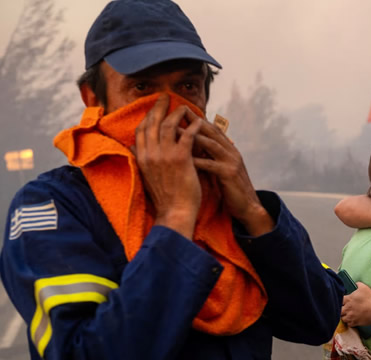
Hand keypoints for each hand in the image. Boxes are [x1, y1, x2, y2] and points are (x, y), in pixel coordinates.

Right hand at [134, 94, 201, 238]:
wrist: (175, 212)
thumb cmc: (165, 197)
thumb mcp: (146, 176)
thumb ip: (140, 160)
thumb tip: (132, 147)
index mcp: (141, 158)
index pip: (141, 130)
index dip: (147, 116)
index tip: (154, 108)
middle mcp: (150, 154)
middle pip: (152, 123)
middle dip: (159, 107)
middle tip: (166, 96)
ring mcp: (164, 156)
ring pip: (168, 126)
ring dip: (177, 113)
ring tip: (185, 106)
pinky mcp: (180, 159)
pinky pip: (187, 135)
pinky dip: (192, 126)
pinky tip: (198, 121)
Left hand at [185, 108, 274, 235]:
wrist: (248, 207)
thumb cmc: (231, 189)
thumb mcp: (222, 168)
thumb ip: (212, 157)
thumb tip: (194, 147)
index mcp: (230, 149)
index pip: (212, 129)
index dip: (197, 119)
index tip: (181, 111)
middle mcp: (232, 152)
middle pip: (212, 131)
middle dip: (194, 121)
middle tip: (177, 112)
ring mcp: (232, 162)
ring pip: (211, 144)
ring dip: (193, 136)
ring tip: (175, 131)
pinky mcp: (229, 174)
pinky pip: (211, 164)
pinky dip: (197, 160)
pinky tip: (183, 158)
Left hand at [341, 282, 370, 326]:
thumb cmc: (370, 298)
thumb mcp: (364, 288)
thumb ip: (358, 284)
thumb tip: (356, 283)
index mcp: (348, 299)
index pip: (339, 300)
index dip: (340, 301)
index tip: (343, 302)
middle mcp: (347, 308)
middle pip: (339, 310)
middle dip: (341, 310)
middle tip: (344, 309)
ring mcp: (351, 316)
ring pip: (342, 318)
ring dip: (344, 317)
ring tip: (347, 315)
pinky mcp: (355, 322)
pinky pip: (349, 324)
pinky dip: (349, 323)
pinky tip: (352, 320)